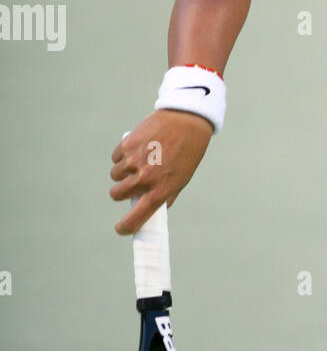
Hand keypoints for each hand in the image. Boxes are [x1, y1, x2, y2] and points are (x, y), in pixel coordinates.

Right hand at [110, 110, 212, 233]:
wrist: (186, 122)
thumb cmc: (187, 153)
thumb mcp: (182, 179)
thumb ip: (165, 196)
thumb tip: (151, 211)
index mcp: (160, 191)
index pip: (136, 218)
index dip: (125, 227)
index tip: (121, 229)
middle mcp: (144, 179)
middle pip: (117, 194)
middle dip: (120, 191)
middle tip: (130, 184)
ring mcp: (133, 162)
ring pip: (115, 176)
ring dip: (122, 172)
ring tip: (139, 161)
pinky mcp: (126, 146)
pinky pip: (115, 158)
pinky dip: (122, 156)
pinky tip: (137, 149)